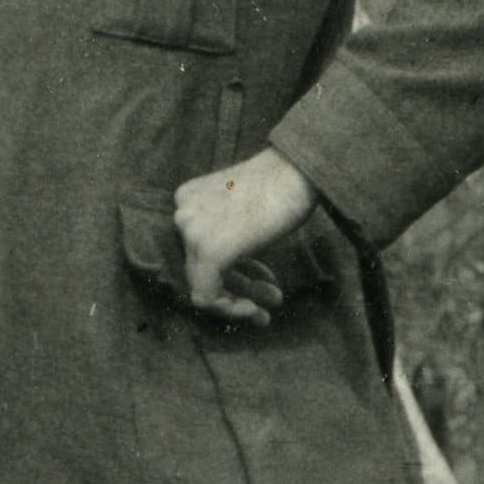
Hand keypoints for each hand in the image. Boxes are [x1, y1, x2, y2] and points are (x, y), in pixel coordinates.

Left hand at [173, 150, 316, 326]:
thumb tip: (232, 277)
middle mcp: (182, 215)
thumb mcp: (245, 212)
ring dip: (237, 302)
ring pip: (202, 285)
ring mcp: (192, 233)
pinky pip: (207, 296)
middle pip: (201, 268)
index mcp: (188, 200)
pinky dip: (231, 309)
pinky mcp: (209, 252)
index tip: (261, 282)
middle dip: (237, 288)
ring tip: (266, 312)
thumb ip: (228, 236)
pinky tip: (257, 311)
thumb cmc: (284, 187)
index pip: (198, 250)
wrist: (301, 170)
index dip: (231, 271)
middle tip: (268, 299)